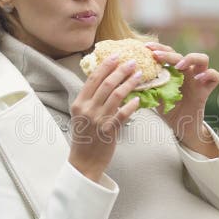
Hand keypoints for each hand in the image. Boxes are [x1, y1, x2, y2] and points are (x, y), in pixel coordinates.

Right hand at [68, 53, 141, 181]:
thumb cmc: (85, 138)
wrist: (84, 162)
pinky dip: (132, 105)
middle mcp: (87, 109)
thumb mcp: (82, 116)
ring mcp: (98, 120)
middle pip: (106, 84)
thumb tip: (105, 81)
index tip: (116, 55)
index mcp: (79, 103)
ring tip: (139, 75)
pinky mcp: (109, 131)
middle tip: (133, 62)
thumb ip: (90, 99)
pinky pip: (123, 114)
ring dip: (129, 83)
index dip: (106, 65)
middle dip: (121, 70)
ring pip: (116, 96)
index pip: (93, 79)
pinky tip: (139, 99)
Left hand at [144, 42, 218, 144]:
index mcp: (174, 70)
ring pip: (203, 59)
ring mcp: (199, 79)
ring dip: (191, 58)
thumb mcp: (154, 96)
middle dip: (169, 53)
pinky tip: (198, 79)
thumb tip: (130, 78)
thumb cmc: (168, 110)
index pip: (168, 52)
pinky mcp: (207, 89)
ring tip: (179, 66)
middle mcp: (187, 71)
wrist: (180, 126)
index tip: (146, 47)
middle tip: (156, 57)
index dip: (158, 48)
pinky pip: (215, 76)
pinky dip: (209, 74)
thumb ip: (147, 86)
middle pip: (182, 54)